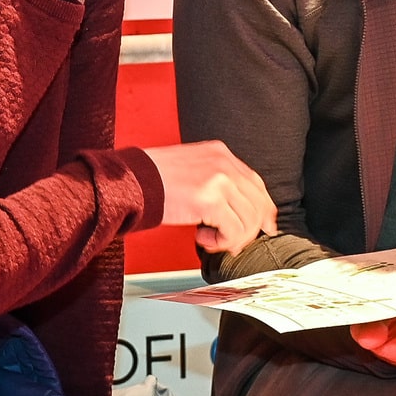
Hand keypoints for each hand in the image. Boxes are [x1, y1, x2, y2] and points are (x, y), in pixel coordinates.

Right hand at [141, 141, 276, 255]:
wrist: (131, 181)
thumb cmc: (152, 179)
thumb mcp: (191, 169)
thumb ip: (216, 182)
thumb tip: (237, 209)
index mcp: (220, 153)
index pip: (256, 183)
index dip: (263, 209)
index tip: (264, 226)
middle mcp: (224, 163)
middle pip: (257, 203)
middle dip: (249, 230)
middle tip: (231, 242)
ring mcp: (219, 181)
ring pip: (248, 221)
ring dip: (231, 238)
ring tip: (208, 238)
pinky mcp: (210, 201)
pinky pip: (233, 231)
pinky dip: (221, 242)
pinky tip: (201, 237)